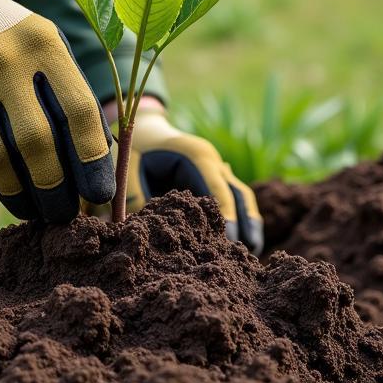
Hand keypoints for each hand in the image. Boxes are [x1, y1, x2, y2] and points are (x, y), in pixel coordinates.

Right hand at [0, 0, 114, 221]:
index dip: (93, 160)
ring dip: (16, 195)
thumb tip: (99, 159)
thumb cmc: (6, 33)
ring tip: (30, 211)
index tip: (99, 194)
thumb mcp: (43, 42)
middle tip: (63, 215)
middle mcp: (6, 61)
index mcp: (44, 44)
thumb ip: (68, 89)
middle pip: (37, 143)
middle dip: (54, 190)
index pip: (79, 111)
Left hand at [117, 104, 263, 254]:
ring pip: (242, 196)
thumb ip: (135, 197)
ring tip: (253, 251)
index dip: (226, 217)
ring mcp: (217, 167)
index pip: (218, 190)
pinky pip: (234, 197)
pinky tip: (241, 240)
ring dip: (249, 222)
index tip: (230, 242)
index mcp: (195, 157)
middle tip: (249, 253)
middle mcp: (212, 161)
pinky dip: (240, 217)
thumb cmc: (138, 148)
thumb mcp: (130, 167)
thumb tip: (139, 231)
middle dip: (246, 224)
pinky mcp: (216, 176)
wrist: (146, 129)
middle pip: (238, 194)